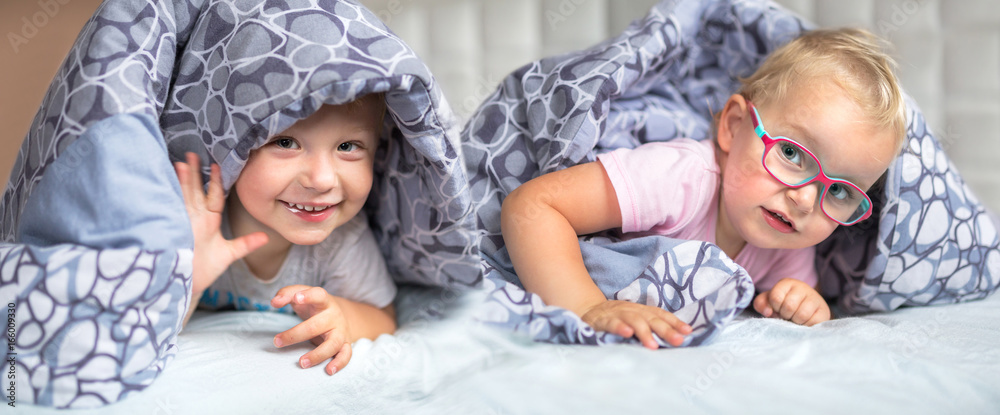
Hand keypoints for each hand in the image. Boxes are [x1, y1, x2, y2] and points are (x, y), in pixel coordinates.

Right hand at [174, 152, 268, 294]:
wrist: (185, 286)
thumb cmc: (203, 270)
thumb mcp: (228, 254)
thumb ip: (245, 244)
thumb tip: (266, 238)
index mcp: (209, 221)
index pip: (213, 196)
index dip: (215, 182)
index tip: (216, 165)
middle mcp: (195, 219)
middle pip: (195, 192)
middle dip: (194, 174)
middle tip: (191, 155)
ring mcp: (182, 224)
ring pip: (182, 198)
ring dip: (181, 182)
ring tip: (180, 164)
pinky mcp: (170, 232)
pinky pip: (169, 212)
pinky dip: (167, 200)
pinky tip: (164, 185)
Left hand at [271, 285, 351, 374]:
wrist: (339, 315)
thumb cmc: (315, 306)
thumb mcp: (302, 295)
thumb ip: (286, 293)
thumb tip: (274, 302)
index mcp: (325, 301)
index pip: (319, 295)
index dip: (308, 296)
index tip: (296, 298)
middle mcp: (334, 316)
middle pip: (316, 325)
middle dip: (296, 335)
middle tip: (277, 342)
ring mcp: (341, 331)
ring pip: (332, 344)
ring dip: (317, 355)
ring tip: (301, 362)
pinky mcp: (345, 344)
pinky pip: (346, 355)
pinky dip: (339, 363)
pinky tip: (328, 370)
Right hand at [581, 300, 692, 348]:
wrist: (587, 310)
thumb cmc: (616, 319)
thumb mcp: (635, 320)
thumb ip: (650, 327)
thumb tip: (675, 339)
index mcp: (641, 310)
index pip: (660, 314)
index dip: (674, 322)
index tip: (688, 332)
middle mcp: (632, 310)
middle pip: (651, 318)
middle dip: (665, 329)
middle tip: (678, 341)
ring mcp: (617, 314)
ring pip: (634, 319)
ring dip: (644, 332)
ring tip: (653, 345)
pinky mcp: (602, 321)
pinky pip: (612, 323)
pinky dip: (620, 327)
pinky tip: (627, 334)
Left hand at [753, 278, 830, 325]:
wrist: (805, 313)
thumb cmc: (783, 307)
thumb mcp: (768, 303)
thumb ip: (761, 303)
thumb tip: (768, 312)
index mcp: (787, 283)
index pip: (776, 297)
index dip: (775, 307)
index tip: (778, 308)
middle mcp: (802, 287)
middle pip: (789, 306)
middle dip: (785, 315)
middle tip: (787, 315)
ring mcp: (815, 298)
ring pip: (801, 314)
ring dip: (795, 321)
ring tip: (796, 318)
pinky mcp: (824, 310)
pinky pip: (812, 322)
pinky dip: (806, 326)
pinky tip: (805, 322)